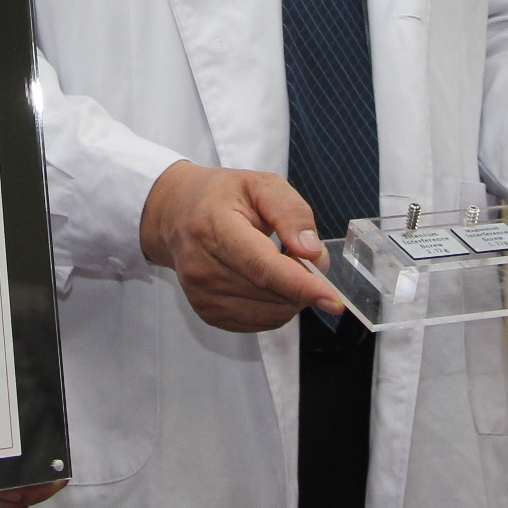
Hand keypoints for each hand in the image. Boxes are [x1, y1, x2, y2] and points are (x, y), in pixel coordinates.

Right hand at [139, 161, 342, 332]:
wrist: (174, 214)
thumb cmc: (221, 196)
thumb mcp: (260, 184)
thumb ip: (291, 212)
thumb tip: (312, 252)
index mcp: (214, 227)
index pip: (262, 266)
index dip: (300, 285)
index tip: (333, 300)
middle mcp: (202, 266)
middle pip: (269, 293)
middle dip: (302, 284)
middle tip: (303, 258)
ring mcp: (201, 294)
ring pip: (267, 313)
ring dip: (290, 297)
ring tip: (281, 265)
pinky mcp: (206, 312)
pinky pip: (257, 323)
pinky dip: (275, 308)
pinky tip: (269, 283)